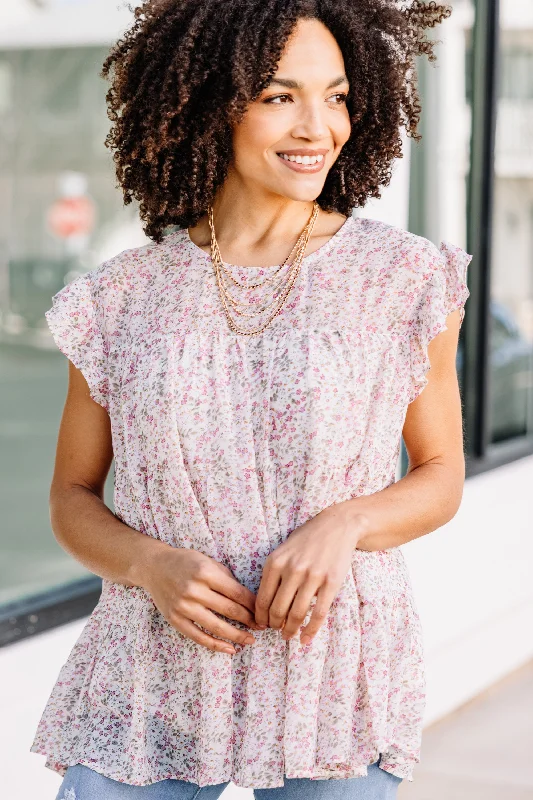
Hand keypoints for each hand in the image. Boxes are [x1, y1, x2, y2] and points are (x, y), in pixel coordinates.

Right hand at [142, 546, 261, 654]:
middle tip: (263, 627)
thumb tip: (248, 599)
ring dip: (237, 636)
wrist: (154, 567)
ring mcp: (183, 606)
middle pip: (230, 610)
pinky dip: (216, 645)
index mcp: (205, 573)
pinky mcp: (175, 620)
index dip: (253, 604)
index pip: (237, 593)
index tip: (264, 611)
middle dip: (249, 620)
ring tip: (250, 640)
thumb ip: (226, 578)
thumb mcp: (208, 562)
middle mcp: (194, 590)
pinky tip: (230, 649)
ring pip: (216, 627)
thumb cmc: (185, 562)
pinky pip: (199, 637)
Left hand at [254, 508, 367, 644]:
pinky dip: (310, 630)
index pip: (262, 598)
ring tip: (288, 636)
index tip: (262, 625)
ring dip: (290, 630)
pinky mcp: (331, 582)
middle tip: (276, 631)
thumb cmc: (307, 539)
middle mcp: (292, 569)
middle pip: (277, 609)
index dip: (260, 617)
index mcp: (276, 562)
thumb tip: (265, 605)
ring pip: (297, 614)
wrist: (337, 526)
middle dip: (274, 625)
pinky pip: (318, 613)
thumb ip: (274, 573)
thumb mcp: (283, 551)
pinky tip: (305, 639)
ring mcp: (312, 576)